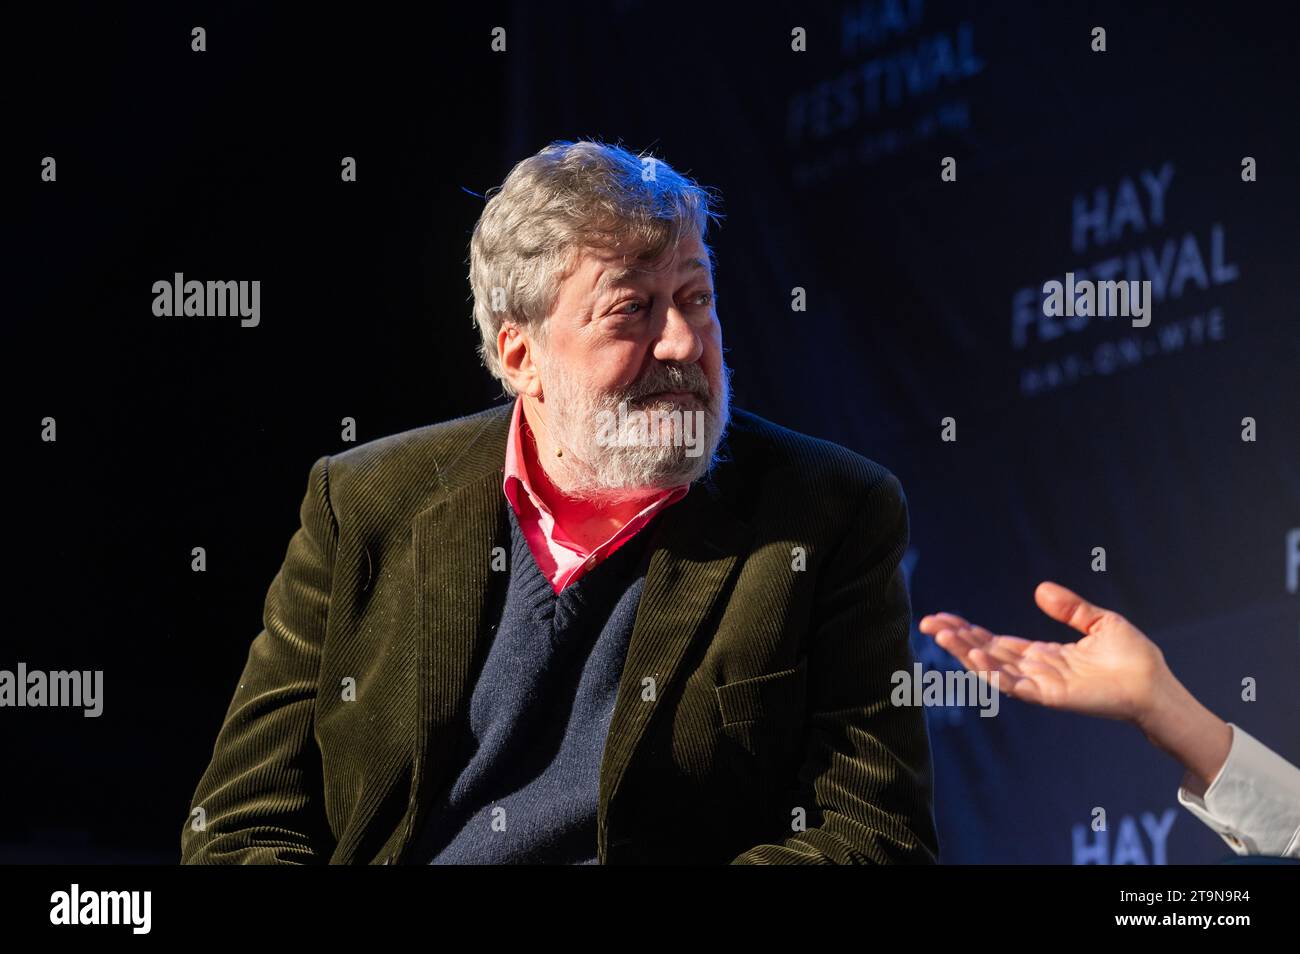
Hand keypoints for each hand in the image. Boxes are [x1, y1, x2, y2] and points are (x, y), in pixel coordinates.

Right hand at [918, 581, 1168, 722]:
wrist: (1157, 685)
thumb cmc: (1135, 658)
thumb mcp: (1100, 622)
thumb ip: (1070, 608)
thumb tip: (1038, 590)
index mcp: (1044, 655)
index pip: (997, 642)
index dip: (969, 631)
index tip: (943, 618)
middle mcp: (1036, 671)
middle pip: (987, 653)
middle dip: (956, 639)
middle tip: (927, 623)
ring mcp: (1041, 685)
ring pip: (993, 669)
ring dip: (965, 653)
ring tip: (940, 635)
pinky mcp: (1051, 696)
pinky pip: (1015, 685)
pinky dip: (993, 671)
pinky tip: (976, 654)